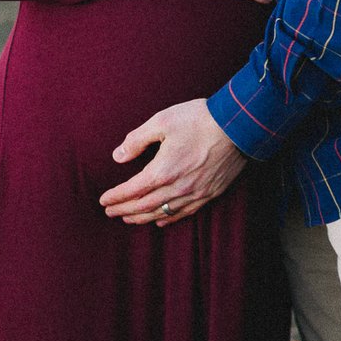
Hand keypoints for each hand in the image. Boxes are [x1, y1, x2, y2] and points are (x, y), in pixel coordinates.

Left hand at [100, 99, 246, 226]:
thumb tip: (118, 156)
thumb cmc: (198, 119)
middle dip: (124, 210)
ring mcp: (195, 193)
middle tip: (110, 212)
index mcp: (163, 170)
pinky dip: (168, 219)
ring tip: (128, 218)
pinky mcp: (210, 193)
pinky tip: (160, 221)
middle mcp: (178, 188)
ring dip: (142, 217)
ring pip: (163, 213)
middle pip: (144, 205)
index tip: (103, 200)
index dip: (116, 197)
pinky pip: (184, 213)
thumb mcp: (162, 121)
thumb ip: (137, 140)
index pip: (132, 190)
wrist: (238, 126)